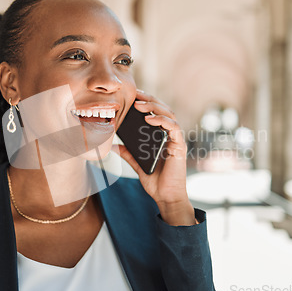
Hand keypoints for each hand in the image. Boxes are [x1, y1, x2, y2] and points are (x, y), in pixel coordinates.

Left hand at [115, 90, 195, 225]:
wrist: (166, 197)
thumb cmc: (155, 181)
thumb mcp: (137, 164)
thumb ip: (128, 154)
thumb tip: (112, 146)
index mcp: (160, 136)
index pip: (155, 113)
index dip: (145, 102)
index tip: (131, 96)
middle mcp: (169, 135)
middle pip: (162, 109)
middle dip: (149, 99)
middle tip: (134, 94)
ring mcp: (175, 139)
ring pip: (169, 114)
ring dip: (154, 106)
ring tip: (139, 105)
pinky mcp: (179, 146)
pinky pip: (173, 128)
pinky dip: (162, 121)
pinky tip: (149, 119)